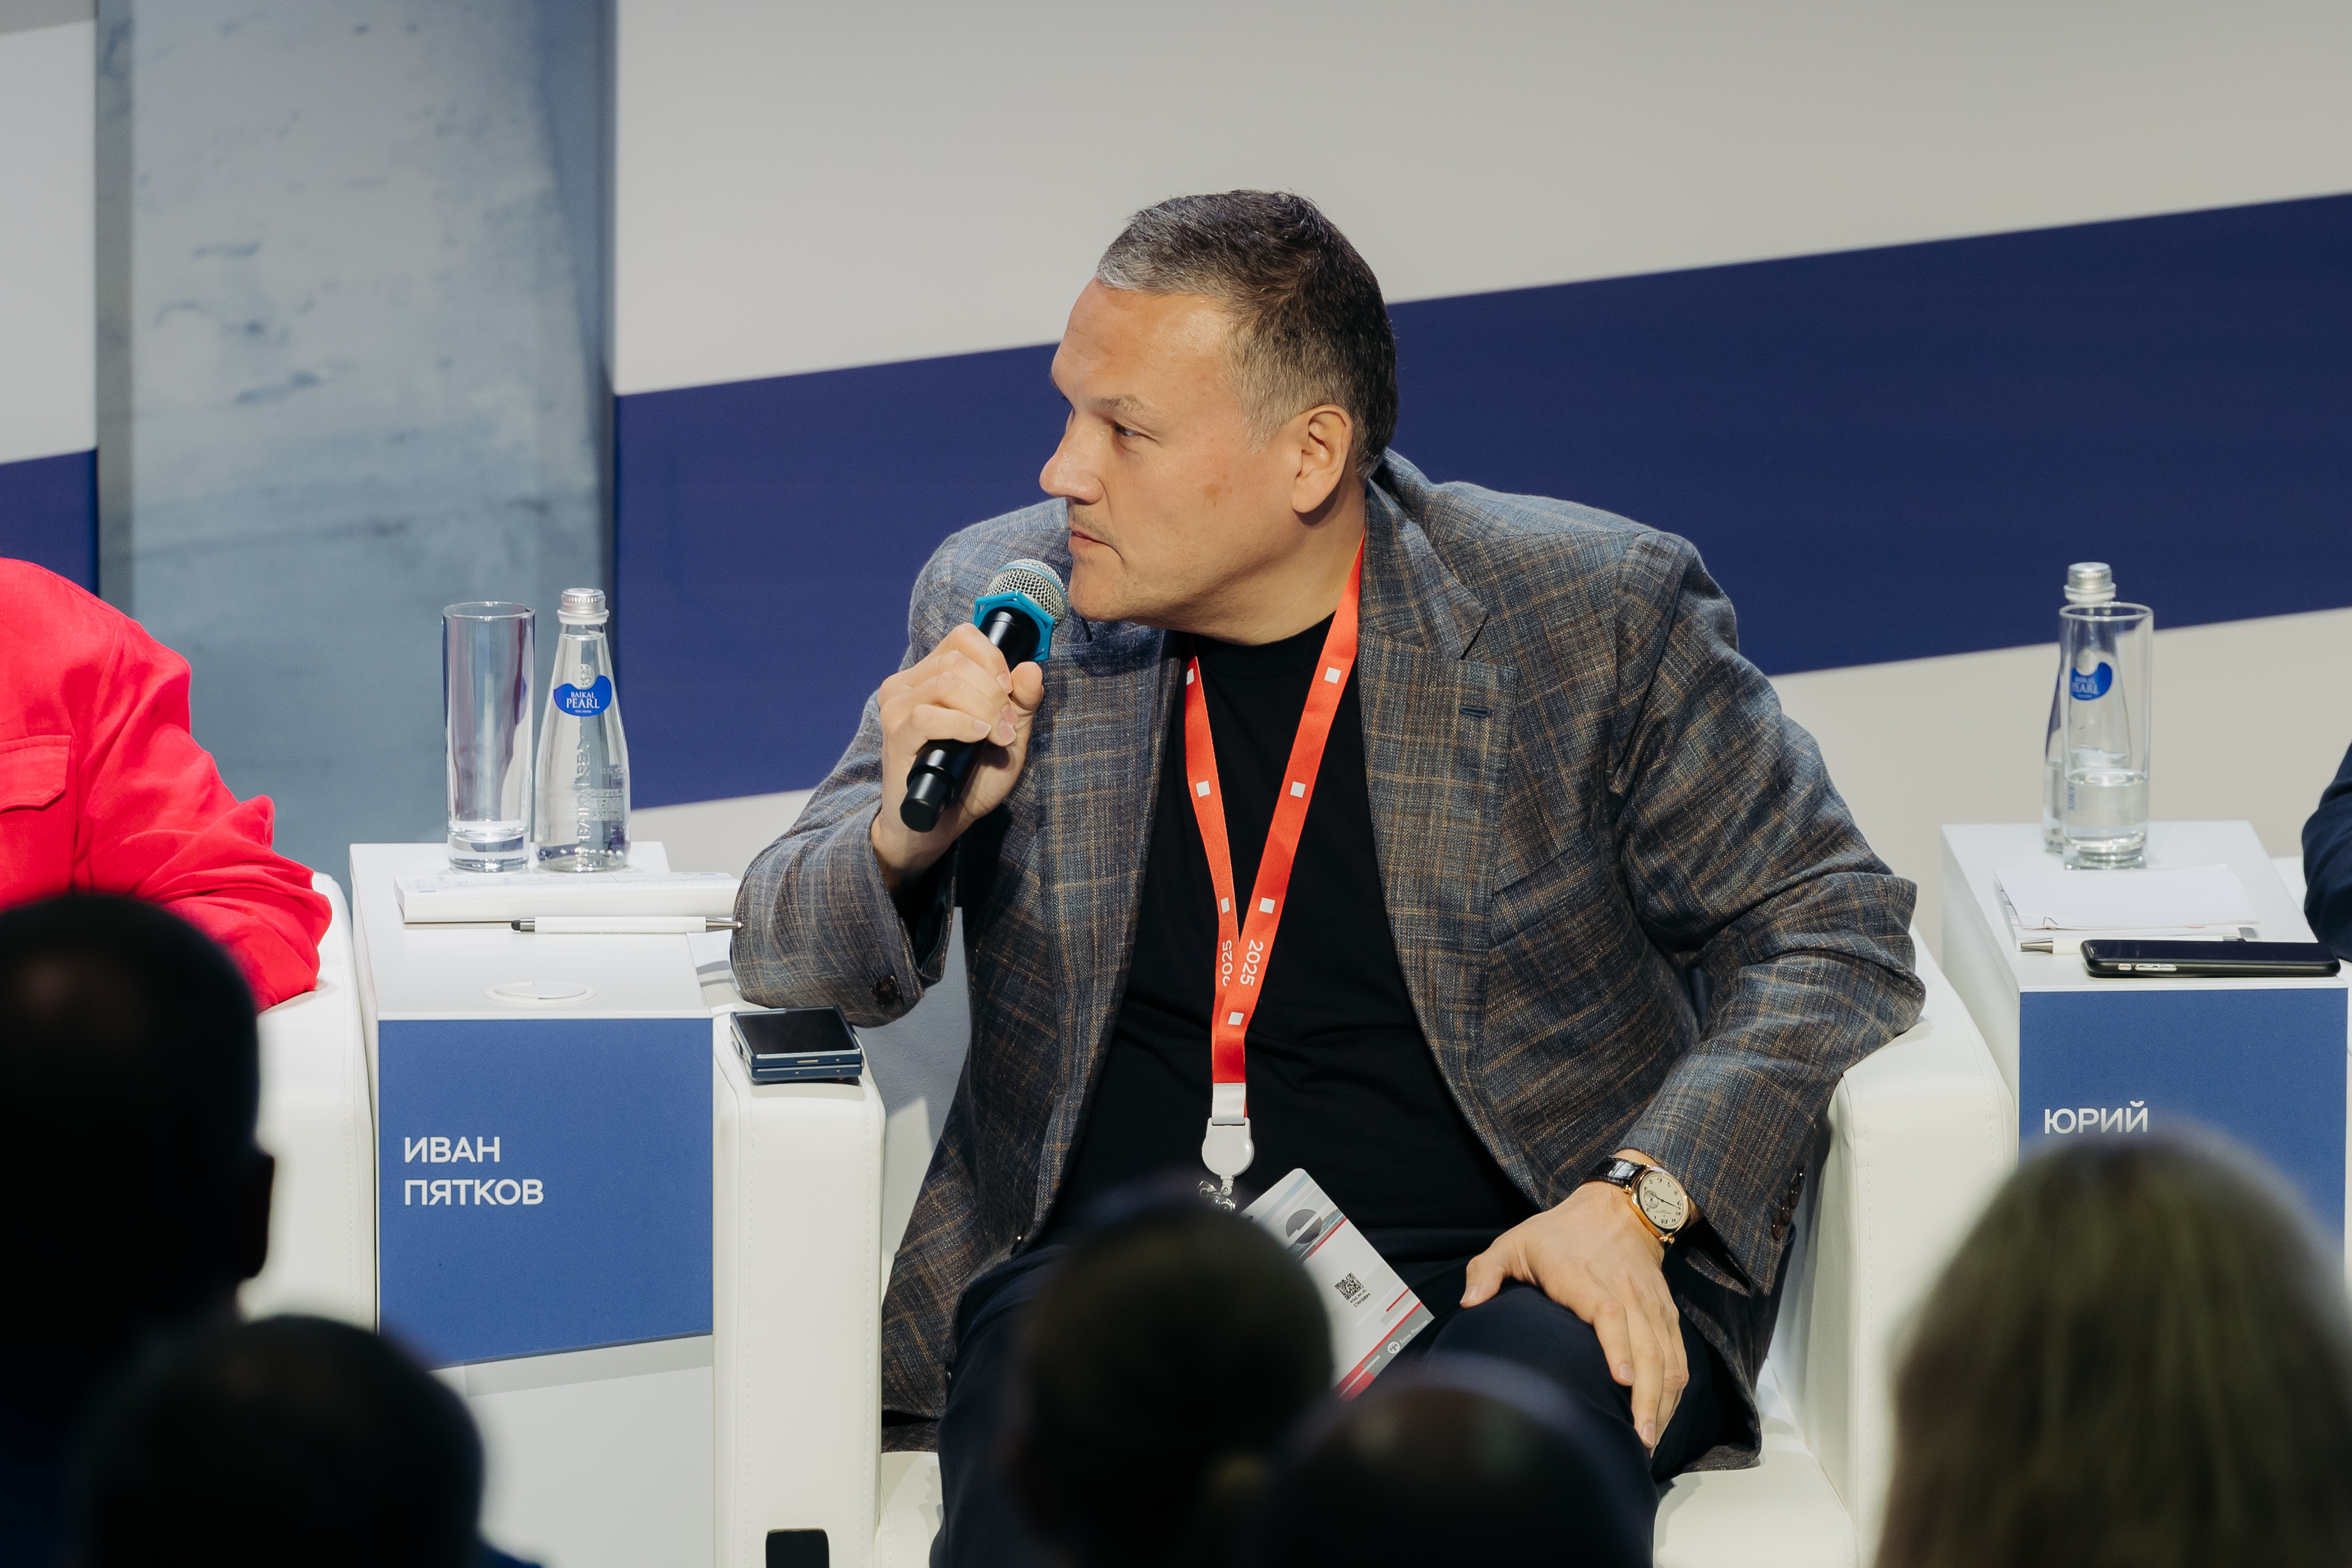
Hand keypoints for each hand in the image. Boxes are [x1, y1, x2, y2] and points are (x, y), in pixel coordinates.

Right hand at [868, 622, 1045, 887]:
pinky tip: (978, 737)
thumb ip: (1022, 704)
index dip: (994, 658)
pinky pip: (926, 715)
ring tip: (997, 737)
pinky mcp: (894, 735)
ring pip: (946, 683)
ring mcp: (896, 708)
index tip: (1010, 692)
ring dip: (984, 709)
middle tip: (1007, 727)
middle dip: (995, 692)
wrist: (937, 825)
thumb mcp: (1008, 738)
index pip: (962, 637)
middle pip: (958, 660)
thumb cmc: (968, 780)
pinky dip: (961, 724)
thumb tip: (1031, 668)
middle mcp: (908, 684)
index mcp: (931, 675)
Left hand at [1462, 1153, 1687, 1449]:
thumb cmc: (1558, 1233)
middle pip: (1645, 1345)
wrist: (1617, 1211)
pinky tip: (1662, 1419)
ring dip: (1662, 1400)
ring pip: (1666, 1357)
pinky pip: (1678, 1356)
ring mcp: (1650, 1306)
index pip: (1607, 1312)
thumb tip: (1468, 1303)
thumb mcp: (1515, 1241)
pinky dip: (1674, 1390)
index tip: (1620, 1380)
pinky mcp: (1666, 1315)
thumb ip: (1486, 1269)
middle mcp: (1624, 1293)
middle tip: (1638, 1438)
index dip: (1617, 1345)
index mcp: (1583, 1276)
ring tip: (1649, 1440)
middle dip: (1646, 1394)